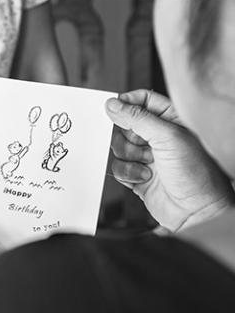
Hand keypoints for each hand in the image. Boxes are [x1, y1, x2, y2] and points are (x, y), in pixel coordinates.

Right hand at [106, 90, 234, 231]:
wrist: (198, 212)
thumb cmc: (197, 174)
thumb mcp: (167, 137)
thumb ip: (137, 118)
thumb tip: (113, 105)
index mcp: (170, 119)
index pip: (142, 100)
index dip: (126, 103)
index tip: (115, 109)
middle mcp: (158, 136)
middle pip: (124, 123)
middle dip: (126, 135)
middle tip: (140, 142)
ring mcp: (147, 156)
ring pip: (119, 146)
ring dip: (129, 156)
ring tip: (148, 164)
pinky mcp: (138, 175)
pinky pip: (118, 166)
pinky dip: (127, 172)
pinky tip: (145, 177)